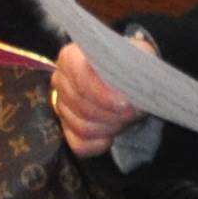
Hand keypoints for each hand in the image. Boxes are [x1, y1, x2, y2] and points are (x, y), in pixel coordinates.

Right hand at [51, 36, 154, 158]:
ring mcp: (62, 106)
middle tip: (133, 113)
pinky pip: (79, 145)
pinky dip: (98, 144)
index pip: (79, 74)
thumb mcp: (136, 54)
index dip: (101, 92)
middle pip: (80, 104)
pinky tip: (112, 137)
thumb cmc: (129, 64)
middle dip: (111, 113)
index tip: (125, 104)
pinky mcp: (67, 128)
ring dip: (109, 127)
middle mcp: (61, 80)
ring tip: (126, 121)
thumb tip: (127, 90)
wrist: (129, 79)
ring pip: (82, 126)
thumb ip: (132, 63)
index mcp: (71, 57)